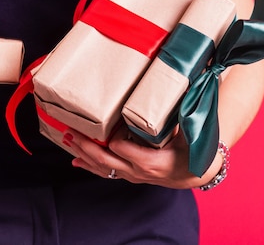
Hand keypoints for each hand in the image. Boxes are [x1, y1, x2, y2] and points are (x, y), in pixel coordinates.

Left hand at [63, 125, 222, 189]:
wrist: (196, 175)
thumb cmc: (192, 153)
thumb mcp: (190, 134)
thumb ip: (181, 114)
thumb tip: (180, 88)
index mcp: (150, 161)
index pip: (122, 149)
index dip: (111, 138)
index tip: (104, 124)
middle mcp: (137, 171)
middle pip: (104, 160)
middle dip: (85, 146)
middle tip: (70, 131)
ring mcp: (132, 175)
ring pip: (102, 167)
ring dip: (82, 154)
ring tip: (67, 140)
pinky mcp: (129, 175)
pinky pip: (106, 172)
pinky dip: (89, 166)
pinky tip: (76, 160)